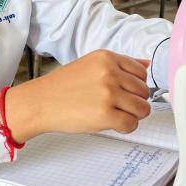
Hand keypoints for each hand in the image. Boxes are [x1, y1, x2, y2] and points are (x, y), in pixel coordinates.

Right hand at [3, 50, 151, 142]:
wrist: (39, 103)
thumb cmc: (62, 87)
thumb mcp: (90, 65)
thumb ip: (120, 64)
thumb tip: (146, 64)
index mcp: (106, 58)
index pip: (141, 72)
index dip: (135, 86)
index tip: (124, 93)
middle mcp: (110, 73)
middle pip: (144, 91)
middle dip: (135, 101)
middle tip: (117, 106)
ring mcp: (108, 93)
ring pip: (142, 108)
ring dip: (132, 115)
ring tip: (115, 115)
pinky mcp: (105, 114)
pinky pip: (132, 124)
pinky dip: (125, 128)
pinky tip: (112, 124)